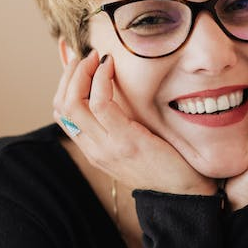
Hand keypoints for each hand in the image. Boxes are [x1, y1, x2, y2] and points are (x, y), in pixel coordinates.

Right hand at [53, 51, 216, 195]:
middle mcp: (94, 150)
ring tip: (96, 57)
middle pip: (61, 105)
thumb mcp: (134, 140)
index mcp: (93, 150)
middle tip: (85, 55)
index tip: (76, 60)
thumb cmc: (166, 162)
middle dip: (68, 73)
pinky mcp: (125, 141)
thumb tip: (113, 90)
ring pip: (73, 103)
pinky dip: (101, 79)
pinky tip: (110, 66)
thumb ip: (120, 120)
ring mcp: (107, 147)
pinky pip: (100, 104)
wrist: (186, 192)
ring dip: (81, 72)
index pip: (62, 113)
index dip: (63, 82)